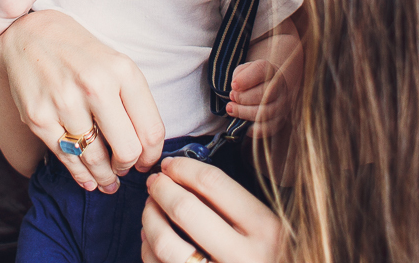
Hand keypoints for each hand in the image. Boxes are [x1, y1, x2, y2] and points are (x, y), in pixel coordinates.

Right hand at [0, 10, 165, 193]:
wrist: (29, 34)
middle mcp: (95, 86)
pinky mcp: (38, 118)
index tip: (146, 162)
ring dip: (106, 177)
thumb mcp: (116, 64)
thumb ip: (134, 101)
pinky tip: (88, 179)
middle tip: (125, 169)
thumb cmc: (79, 53)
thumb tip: (145, 150)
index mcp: (122, 71)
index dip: (152, 155)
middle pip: (127, 150)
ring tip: (109, 181)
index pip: (150, 130)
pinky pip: (67, 158)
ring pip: (96, 159)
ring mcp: (64, 103)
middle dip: (128, 167)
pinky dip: (81, 175)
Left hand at [142, 157, 282, 262]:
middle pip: (185, 209)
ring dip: (150, 219)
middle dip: (161, 189)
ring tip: (150, 208)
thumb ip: (238, 207)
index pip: (214, 183)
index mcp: (266, 231)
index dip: (184, 168)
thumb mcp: (270, 233)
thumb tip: (186, 177)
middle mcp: (245, 257)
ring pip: (166, 244)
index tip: (171, 165)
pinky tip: (151, 239)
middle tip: (155, 182)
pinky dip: (148, 250)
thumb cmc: (271, 258)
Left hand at [228, 16, 302, 138]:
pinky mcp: (279, 121)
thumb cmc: (252, 77)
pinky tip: (242, 123)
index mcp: (270, 69)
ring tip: (231, 108)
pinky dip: (252, 129)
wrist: (272, 84)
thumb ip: (240, 74)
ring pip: (266, 113)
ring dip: (244, 112)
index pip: (261, 71)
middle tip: (232, 97)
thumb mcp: (245, 69)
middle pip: (264, 94)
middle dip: (243, 98)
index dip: (245, 80)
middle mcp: (280, 87)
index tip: (233, 85)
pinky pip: (267, 129)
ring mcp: (282, 105)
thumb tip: (236, 86)